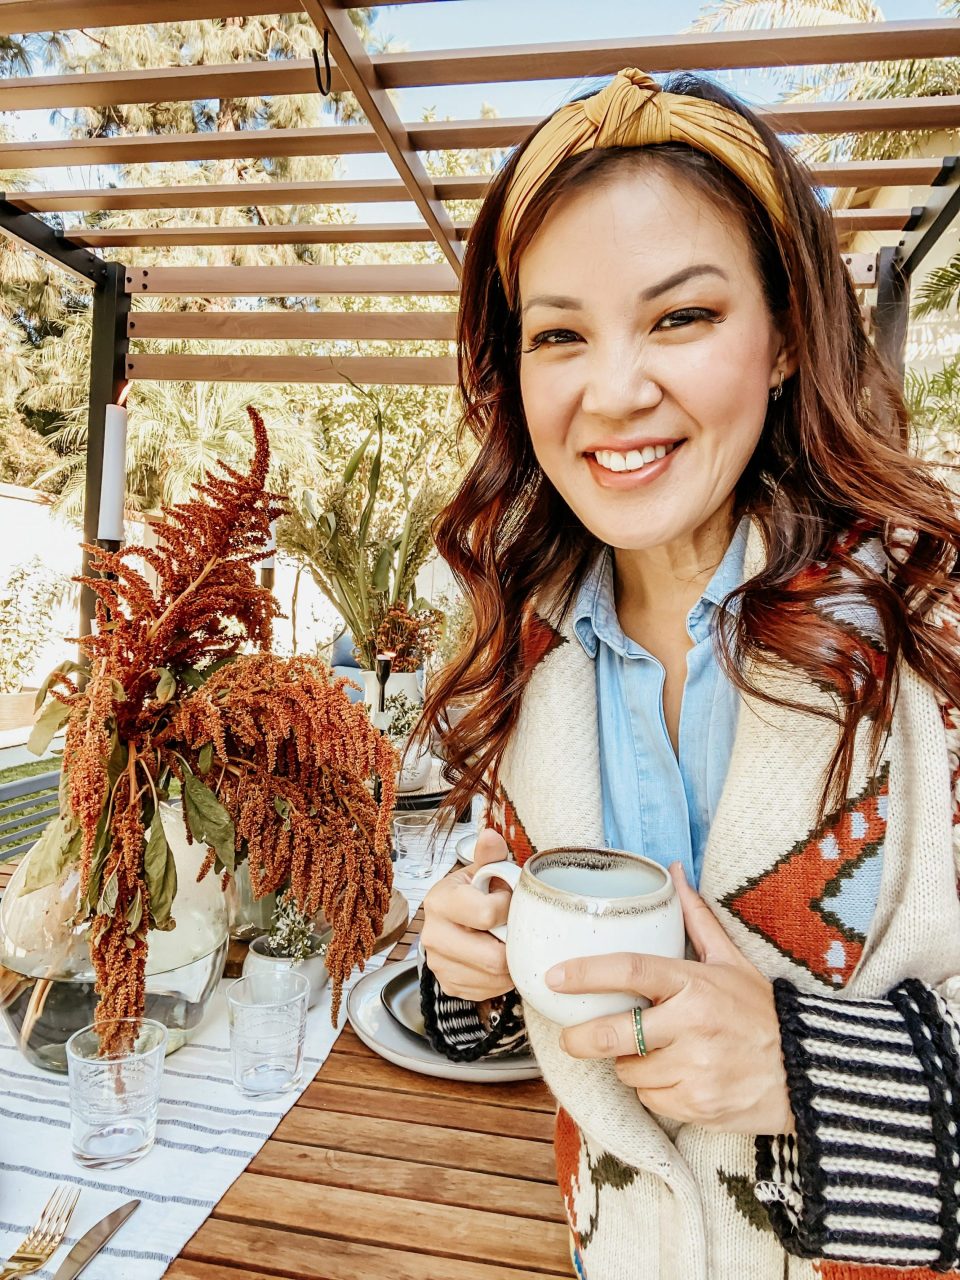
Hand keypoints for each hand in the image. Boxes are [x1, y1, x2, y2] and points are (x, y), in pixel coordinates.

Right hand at [420, 828, 513, 1002]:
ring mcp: (439, 963)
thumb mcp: (481, 871)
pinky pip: (488, 991)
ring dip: (510, 964)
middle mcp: (433, 934)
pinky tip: (498, 959)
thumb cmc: (473, 894)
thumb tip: (491, 836)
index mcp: (441, 900)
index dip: (507, 909)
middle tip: (515, 930)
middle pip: (492, 957)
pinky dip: (500, 980)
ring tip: (508, 943)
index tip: (507, 900)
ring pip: (493, 977)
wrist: (452, 921)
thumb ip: (489, 856)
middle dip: (512, 944)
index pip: (486, 914)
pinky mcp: (449, 985)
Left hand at [549, 864, 793, 1134]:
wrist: (808, 1071)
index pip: (631, 970)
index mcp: (696, 983)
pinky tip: (674, 1077)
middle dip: (581, 1038)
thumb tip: (673, 872)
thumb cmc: (760, 1011)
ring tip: (652, 1053)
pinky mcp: (699, 1105)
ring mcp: (696, 1068)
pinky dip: (653, 1090)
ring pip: (630, 1070)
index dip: (586, 973)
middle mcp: (693, 1025)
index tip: (553, 977)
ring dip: (629, 1064)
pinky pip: (651, 1099)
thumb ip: (697, 919)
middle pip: (615, 1033)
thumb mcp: (731, 961)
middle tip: (569, 1037)